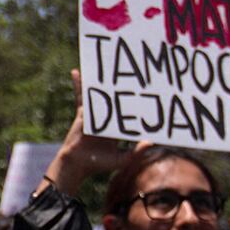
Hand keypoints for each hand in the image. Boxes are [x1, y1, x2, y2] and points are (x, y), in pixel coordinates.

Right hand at [51, 70, 138, 194]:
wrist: (77, 164)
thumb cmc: (99, 164)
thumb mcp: (122, 160)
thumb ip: (137, 153)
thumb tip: (151, 142)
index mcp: (117, 126)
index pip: (130, 111)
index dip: (138, 102)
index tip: (149, 90)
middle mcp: (107, 117)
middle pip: (117, 98)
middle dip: (122, 86)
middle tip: (132, 72)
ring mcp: (95, 113)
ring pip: (100, 94)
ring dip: (101, 81)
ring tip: (106, 65)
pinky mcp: (83, 112)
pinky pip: (81, 96)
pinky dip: (79, 84)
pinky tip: (77, 71)